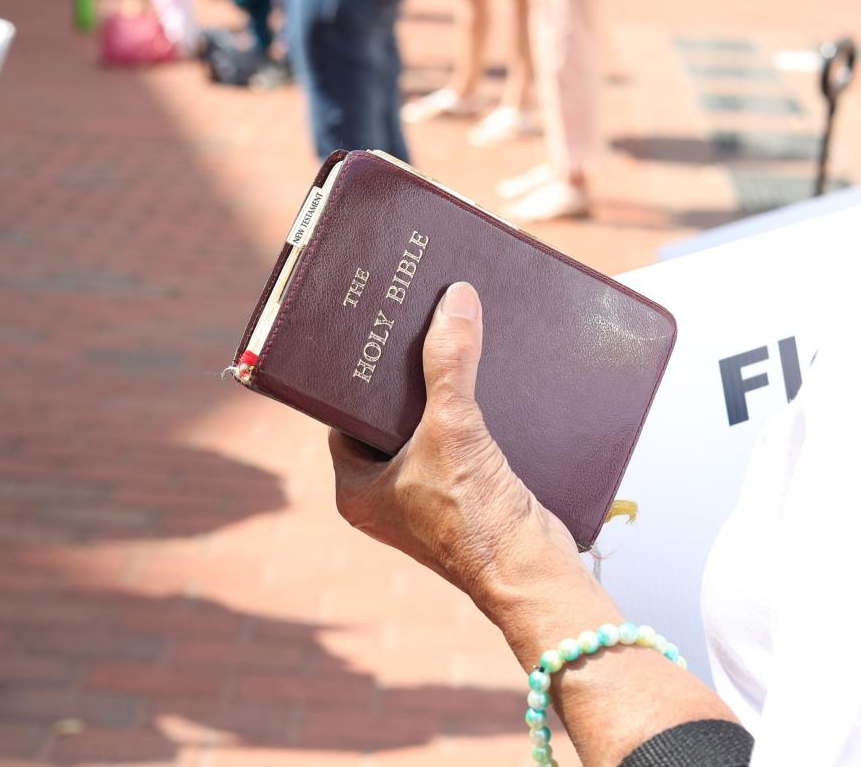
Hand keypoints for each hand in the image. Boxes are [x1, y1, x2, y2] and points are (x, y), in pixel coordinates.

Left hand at [329, 282, 582, 610]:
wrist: (534, 575)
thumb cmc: (477, 520)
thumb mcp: (454, 427)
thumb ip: (449, 363)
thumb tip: (455, 300)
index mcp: (354, 490)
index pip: (342, 416)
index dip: (359, 378)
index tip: (374, 340)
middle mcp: (382, 497)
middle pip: (386, 420)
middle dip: (405, 382)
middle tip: (416, 333)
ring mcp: (422, 500)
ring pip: (424, 431)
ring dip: (441, 397)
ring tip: (450, 348)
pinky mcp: (461, 498)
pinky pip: (456, 445)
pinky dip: (468, 418)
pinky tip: (484, 384)